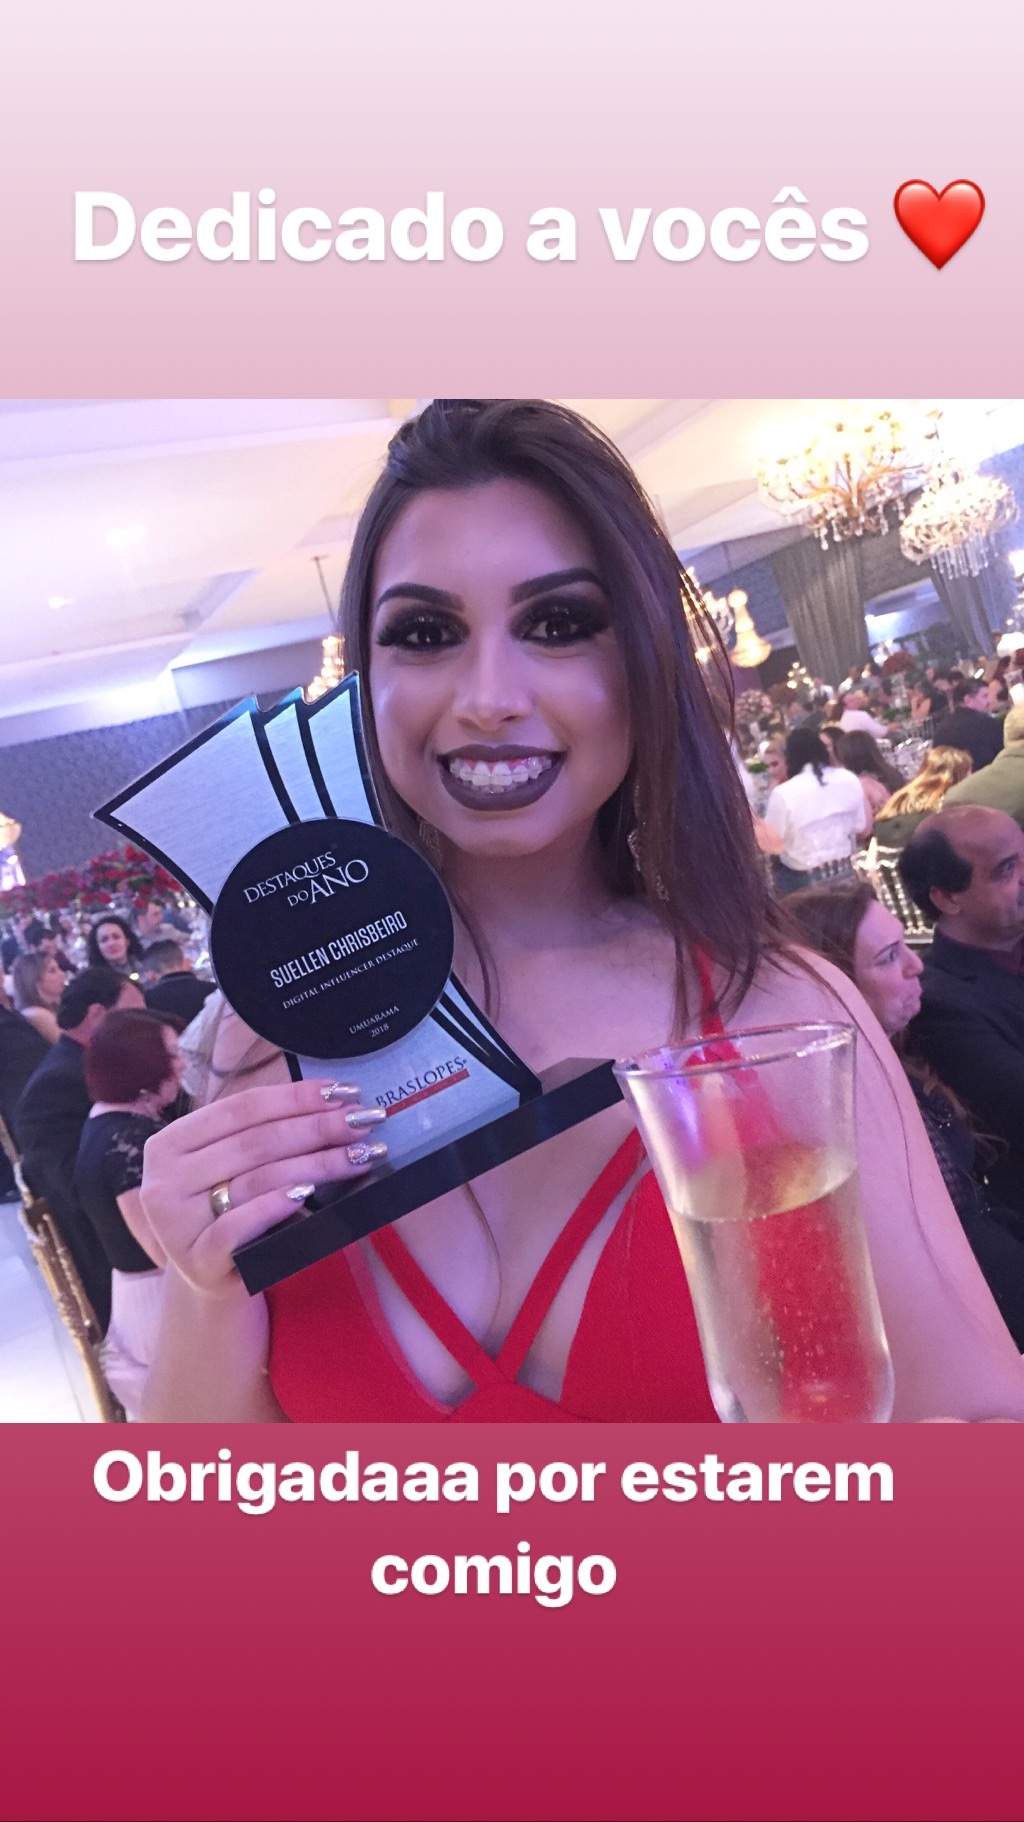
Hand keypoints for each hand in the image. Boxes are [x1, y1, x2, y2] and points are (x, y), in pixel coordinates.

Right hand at [141, 1078, 385, 1299]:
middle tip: (364, 1121)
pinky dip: (274, 1206)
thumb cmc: (230, 1211)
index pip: (241, 1108)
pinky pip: (239, 1226)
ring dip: (317, 1164)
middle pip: (255, 1142)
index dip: (297, 1097)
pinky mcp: (198, 1261)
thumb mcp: (231, 1167)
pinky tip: (307, 1194)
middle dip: (317, 1127)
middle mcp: (164, 1180)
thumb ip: (262, 1132)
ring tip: (360, 1155)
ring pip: (256, 1179)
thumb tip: (333, 1098)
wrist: (211, 1279)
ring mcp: (176, 1223)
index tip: (345, 1091)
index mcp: (169, 1143)